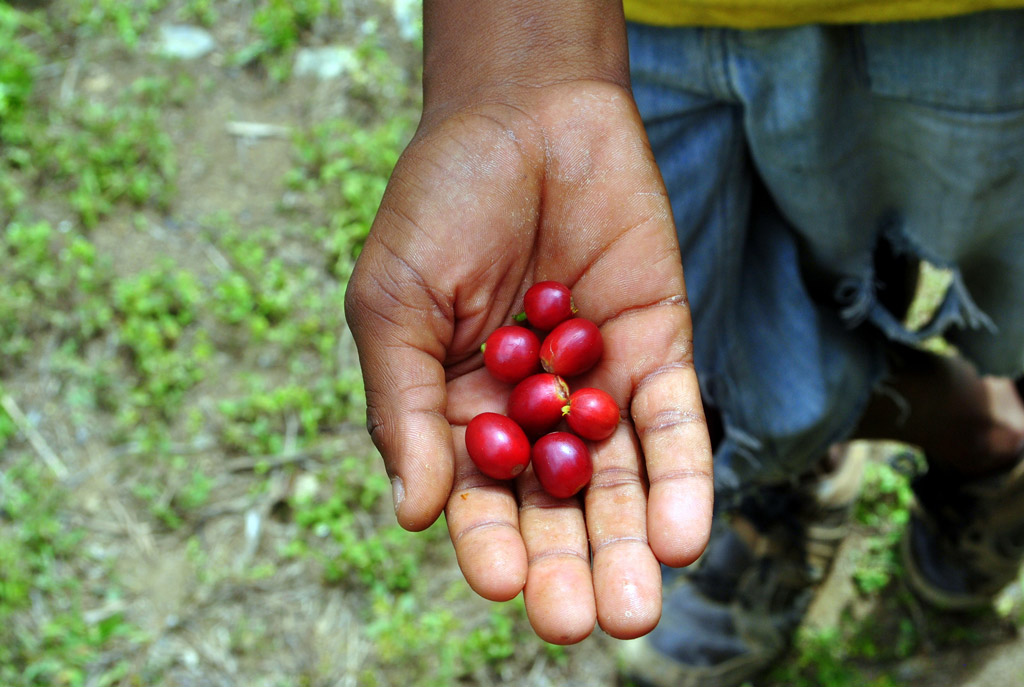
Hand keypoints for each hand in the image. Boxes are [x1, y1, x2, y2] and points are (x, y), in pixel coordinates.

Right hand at [344, 78, 712, 643]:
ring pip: (620, 480)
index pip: (477, 495)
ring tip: (636, 606)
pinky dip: (682, 476)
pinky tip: (681, 534)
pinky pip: (673, 421)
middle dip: (568, 565)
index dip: (490, 542)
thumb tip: (414, 516)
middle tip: (580, 620)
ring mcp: (598, 381)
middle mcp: (533, 408)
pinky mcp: (658, 346)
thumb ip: (404, 407)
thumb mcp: (392, 302)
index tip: (508, 583)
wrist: (524, 112)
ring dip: (629, 544)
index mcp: (459, 405)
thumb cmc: (440, 202)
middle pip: (555, 506)